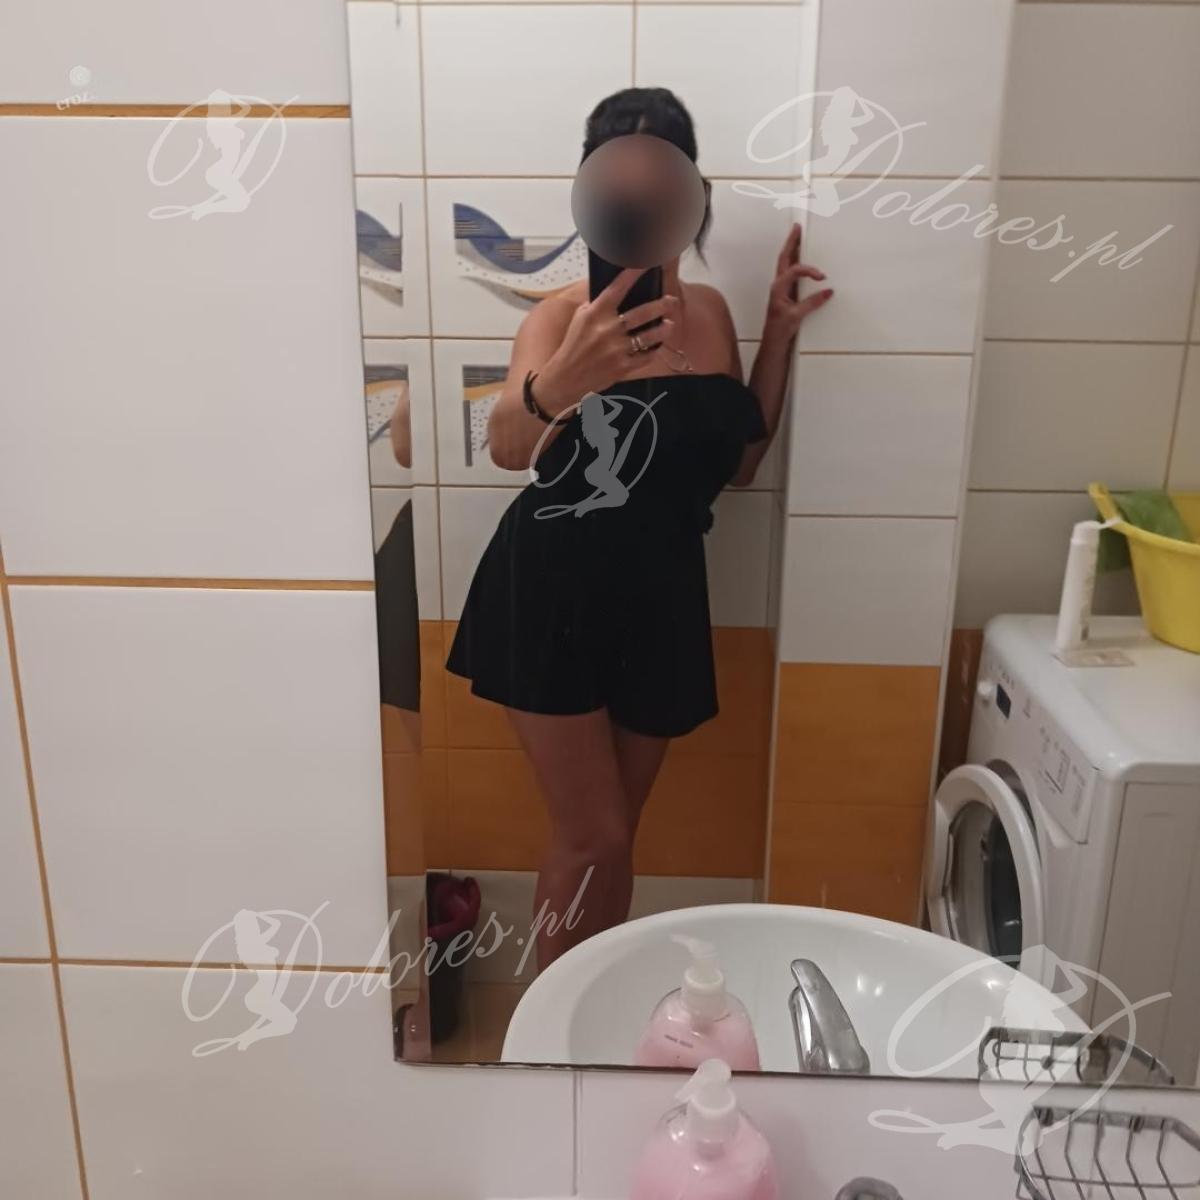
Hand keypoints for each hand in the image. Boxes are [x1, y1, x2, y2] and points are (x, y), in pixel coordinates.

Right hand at [538, 269, 677, 410]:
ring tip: (670, 325)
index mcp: (595, 314)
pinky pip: (645, 356)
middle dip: (661, 305)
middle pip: (641, 313)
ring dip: (663, 329)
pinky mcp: (622, 367)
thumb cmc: (573, 345)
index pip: (617, 289)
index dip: (632, 275)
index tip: (645, 264)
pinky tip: (657, 347)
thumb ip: (596, 305)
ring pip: (649, 336)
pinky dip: (653, 351)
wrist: (565, 377)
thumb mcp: (579, 319)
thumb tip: (615, 290)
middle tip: (671, 301)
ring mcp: (616, 349)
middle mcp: (607, 330)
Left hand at [764, 223, 831, 340]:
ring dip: (793, 249)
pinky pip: (792, 272)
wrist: (774, 342)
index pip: (794, 270)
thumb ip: (812, 303)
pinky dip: (797, 262)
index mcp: (778, 288)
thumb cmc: (779, 330)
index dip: (809, 270)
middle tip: (798, 228)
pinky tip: (802, 258)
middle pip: (785, 258)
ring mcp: (782, 288)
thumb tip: (827, 291)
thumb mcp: (797, 316)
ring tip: (799, 236)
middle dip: (792, 242)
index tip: (821, 277)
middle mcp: (779, 285)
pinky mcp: (787, 293)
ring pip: (786, 263)